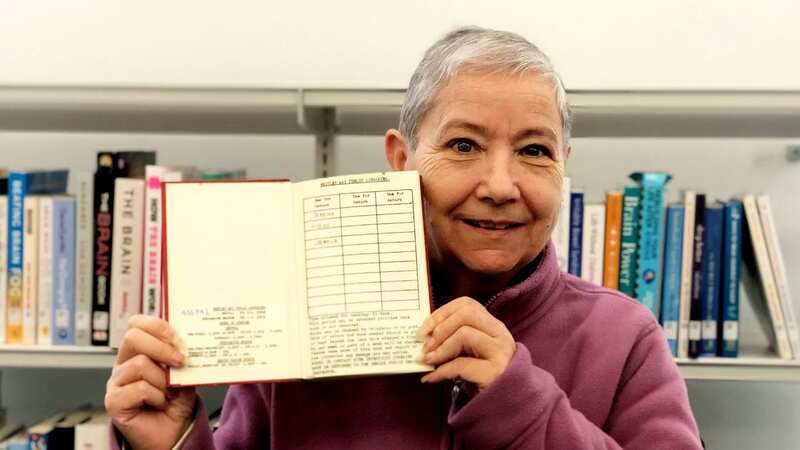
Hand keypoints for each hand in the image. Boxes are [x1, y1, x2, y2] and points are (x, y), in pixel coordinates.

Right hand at [105, 315, 196, 449]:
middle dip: (161, 347)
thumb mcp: (184, 375)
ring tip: (168, 392)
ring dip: (162, 380)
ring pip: (139, 364)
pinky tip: (159, 403)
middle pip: (132, 337)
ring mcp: (117, 382)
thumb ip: (182, 358)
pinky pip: (138, 388)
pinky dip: (156, 396)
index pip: (137, 324)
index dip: (157, 325)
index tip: (178, 338)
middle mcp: (125, 364)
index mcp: (139, 352)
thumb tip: (187, 343)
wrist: (172, 433)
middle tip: (179, 361)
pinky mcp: (114, 401)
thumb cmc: (175, 403)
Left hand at [417, 296, 515, 394]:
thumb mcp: (469, 354)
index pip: (467, 304)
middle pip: (466, 314)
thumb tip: (424, 337)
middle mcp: (499, 334)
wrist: (504, 406)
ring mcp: (500, 353)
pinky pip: (462, 364)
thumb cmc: (482, 378)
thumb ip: (454, 340)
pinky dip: (442, 371)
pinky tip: (431, 378)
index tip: (425, 329)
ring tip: (427, 361)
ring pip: (465, 334)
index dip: (442, 313)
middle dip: (440, 327)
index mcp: (492, 326)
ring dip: (440, 349)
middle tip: (425, 345)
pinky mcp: (495, 372)